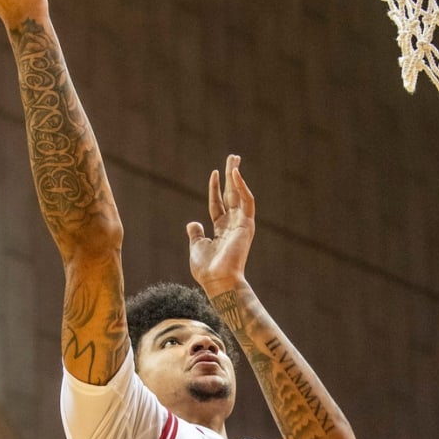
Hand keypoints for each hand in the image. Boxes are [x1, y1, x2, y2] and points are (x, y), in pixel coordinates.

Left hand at [186, 155, 255, 295]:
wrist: (218, 280)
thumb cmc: (207, 269)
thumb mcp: (197, 247)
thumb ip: (196, 234)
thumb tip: (192, 223)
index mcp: (221, 229)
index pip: (218, 204)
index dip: (215, 188)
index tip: (214, 172)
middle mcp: (233, 224)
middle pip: (232, 195)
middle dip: (232, 176)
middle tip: (233, 157)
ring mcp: (241, 224)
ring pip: (240, 194)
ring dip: (237, 176)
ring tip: (234, 159)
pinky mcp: (246, 225)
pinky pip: (246, 202)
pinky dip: (242, 187)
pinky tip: (235, 174)